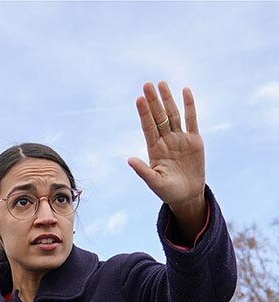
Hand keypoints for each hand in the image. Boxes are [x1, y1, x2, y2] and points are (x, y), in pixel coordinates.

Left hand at [128, 82, 206, 236]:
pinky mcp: (194, 140)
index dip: (144, 113)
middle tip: (147, 84)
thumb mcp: (154, 182)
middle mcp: (166, 140)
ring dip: (167, 100)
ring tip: (161, 84)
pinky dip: (189, 106)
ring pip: (173, 115)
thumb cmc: (168, 191)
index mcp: (154, 149)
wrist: (187, 195)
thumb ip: (143, 171)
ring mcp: (180, 139)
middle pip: (159, 117)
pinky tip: (185, 91)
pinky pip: (192, 120)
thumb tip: (129, 160)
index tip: (139, 99)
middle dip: (153, 101)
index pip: (148, 127)